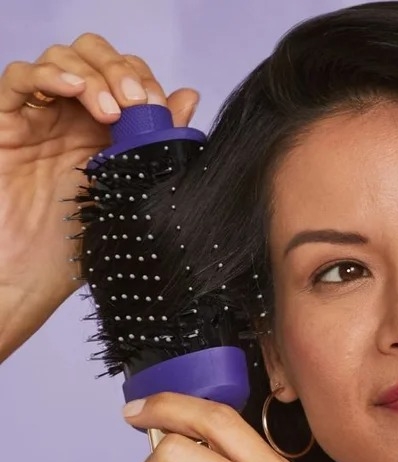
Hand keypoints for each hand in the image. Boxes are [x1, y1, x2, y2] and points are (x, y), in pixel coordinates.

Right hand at [0, 33, 198, 359]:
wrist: (30, 279)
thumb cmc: (80, 247)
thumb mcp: (133, 191)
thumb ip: (158, 144)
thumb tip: (188, 96)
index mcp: (108, 131)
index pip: (126, 75)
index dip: (145, 80)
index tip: (160, 108)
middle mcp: (73, 117)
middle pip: (94, 56)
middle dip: (121, 69)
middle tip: (138, 101)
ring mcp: (38, 118)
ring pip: (60, 59)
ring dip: (92, 74)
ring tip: (112, 109)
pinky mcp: (5, 125)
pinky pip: (17, 78)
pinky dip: (48, 74)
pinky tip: (74, 89)